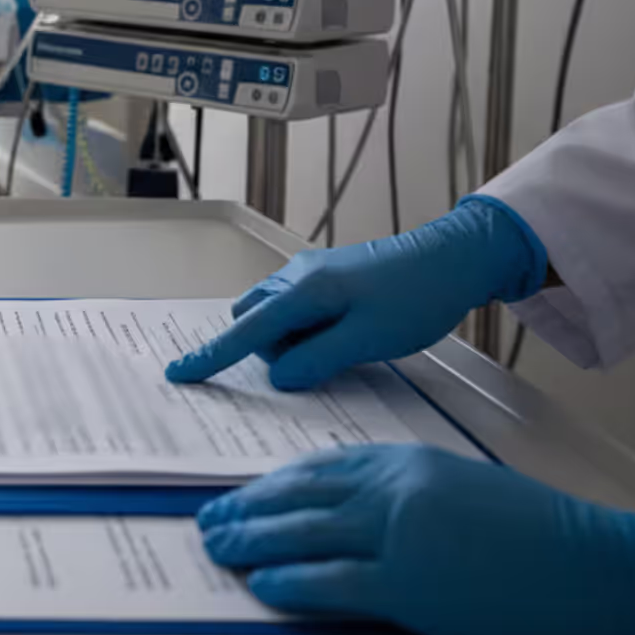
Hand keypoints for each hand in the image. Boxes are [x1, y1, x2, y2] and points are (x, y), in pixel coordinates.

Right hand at [166, 197, 545, 390]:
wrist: (454, 257)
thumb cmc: (416, 299)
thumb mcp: (368, 340)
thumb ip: (316, 361)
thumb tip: (278, 376)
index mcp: (304, 292)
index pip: (246, 332)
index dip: (212, 356)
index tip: (180, 373)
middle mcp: (296, 276)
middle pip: (252, 319)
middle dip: (266, 348)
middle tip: (317, 362)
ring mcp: (310, 271)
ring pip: (272, 311)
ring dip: (287, 338)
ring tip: (337, 348)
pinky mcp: (327, 274)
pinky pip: (293, 304)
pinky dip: (301, 326)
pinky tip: (338, 334)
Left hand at [199, 444, 634, 634]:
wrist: (602, 567)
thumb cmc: (543, 535)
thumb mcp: (461, 492)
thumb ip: (405, 497)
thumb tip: (353, 521)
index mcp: (405, 462)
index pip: (316, 468)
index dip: (269, 484)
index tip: (241, 493)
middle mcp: (392, 490)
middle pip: (296, 497)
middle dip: (244, 509)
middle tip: (207, 518)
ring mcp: (398, 535)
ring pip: (299, 534)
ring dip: (249, 541)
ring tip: (217, 547)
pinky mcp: (410, 585)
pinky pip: (331, 581)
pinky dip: (289, 583)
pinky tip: (261, 584)